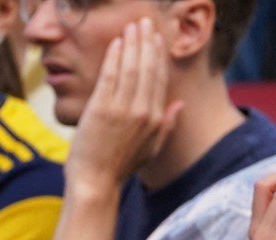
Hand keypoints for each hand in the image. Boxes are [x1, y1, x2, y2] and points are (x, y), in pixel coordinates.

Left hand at [65, 18, 182, 189]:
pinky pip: (111, 77)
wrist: (97, 180)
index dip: (159, 56)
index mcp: (157, 119)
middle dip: (147, 42)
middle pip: (148, 69)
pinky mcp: (102, 109)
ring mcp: (123, 110)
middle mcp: (143, 112)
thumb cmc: (121, 165)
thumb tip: (179, 105)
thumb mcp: (152, 147)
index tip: (157, 38)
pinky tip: (116, 43)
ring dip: (132, 44)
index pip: (160, 79)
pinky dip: (114, 58)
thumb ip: (167, 124)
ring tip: (133, 26)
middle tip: (145, 22)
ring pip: (131, 69)